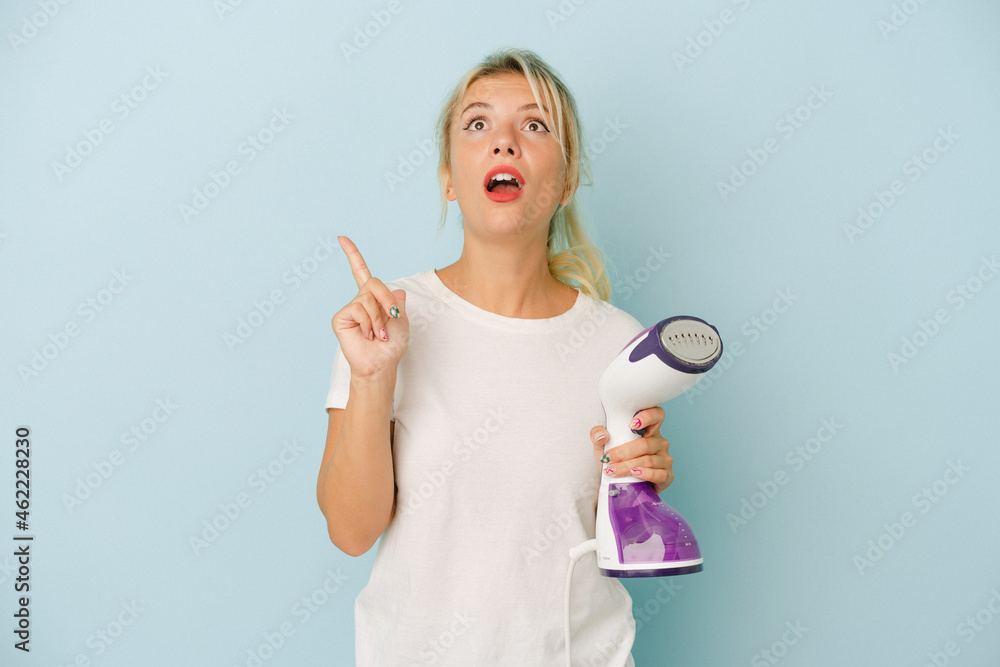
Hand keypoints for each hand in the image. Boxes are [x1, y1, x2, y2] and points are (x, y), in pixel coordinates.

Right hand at [331, 235, 408, 377]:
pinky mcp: (341, 318)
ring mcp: (349, 309)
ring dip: (379, 318)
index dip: (352, 255)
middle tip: (393, 317)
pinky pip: (358, 309)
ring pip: (368, 298)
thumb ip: (398, 303)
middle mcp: (359, 301)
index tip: (341, 238)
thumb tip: (397, 291)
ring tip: (378, 334)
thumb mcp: (402, 320)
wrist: (381, 364)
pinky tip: (367, 335)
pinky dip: (369, 323)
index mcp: (373, 299)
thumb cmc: (392, 346)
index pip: (361, 272)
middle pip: (374, 283)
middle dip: (387, 300)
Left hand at [590, 407, 673, 494]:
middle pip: (645, 444)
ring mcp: (665, 459)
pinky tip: (635, 473)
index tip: (632, 424)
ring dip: (628, 466)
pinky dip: (646, 474)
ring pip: (649, 460)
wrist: (621, 487)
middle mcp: (660, 443)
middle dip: (624, 452)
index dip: (648, 416)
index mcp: (649, 430)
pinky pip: (660, 474)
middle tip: (608, 458)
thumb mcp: (603, 448)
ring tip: (613, 470)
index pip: (657, 415)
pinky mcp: (667, 476)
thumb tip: (601, 434)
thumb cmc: (616, 462)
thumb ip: (598, 436)